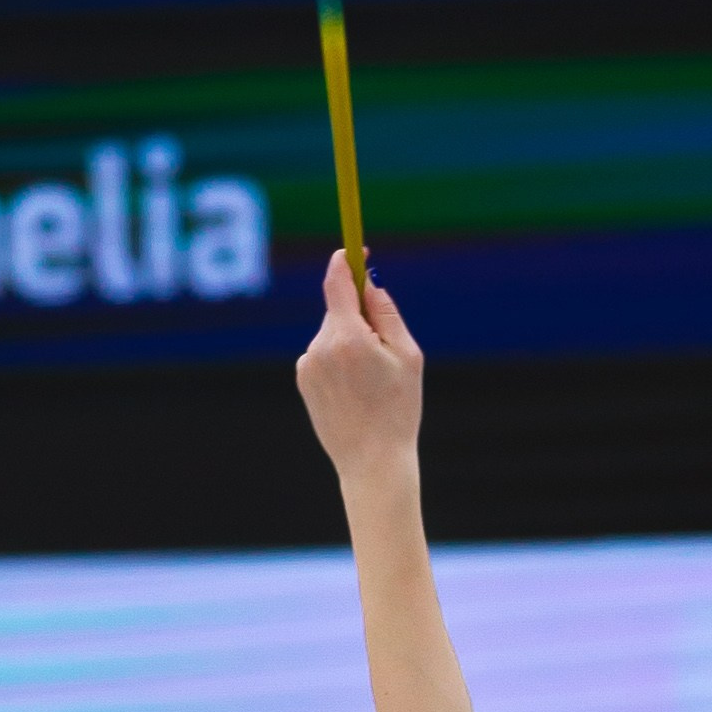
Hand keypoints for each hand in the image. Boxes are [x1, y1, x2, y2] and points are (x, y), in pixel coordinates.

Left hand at [295, 250, 422, 484]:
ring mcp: (308, 363)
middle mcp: (320, 346)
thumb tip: (370, 285)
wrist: (372, 461)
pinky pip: (323, 355)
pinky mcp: (304, 379)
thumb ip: (387, 314)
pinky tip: (356, 391)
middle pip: (338, 310)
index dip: (345, 261)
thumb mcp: (407, 357)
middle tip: (386, 346)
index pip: (337, 282)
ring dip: (351, 343)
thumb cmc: (398, 410)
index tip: (354, 250)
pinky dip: (340, 361)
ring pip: (332, 335)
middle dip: (360, 316)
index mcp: (347, 337)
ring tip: (371, 382)